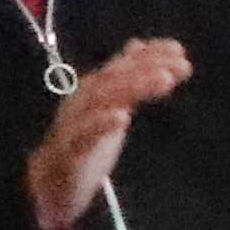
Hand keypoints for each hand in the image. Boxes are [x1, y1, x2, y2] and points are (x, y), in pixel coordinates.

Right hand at [27, 44, 190, 229]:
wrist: (49, 184)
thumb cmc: (84, 142)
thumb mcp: (109, 107)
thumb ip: (126, 79)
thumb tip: (139, 45)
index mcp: (94, 90)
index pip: (123, 65)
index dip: (149, 55)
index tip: (179, 50)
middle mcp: (83, 101)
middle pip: (115, 78)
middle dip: (148, 67)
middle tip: (181, 65)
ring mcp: (74, 125)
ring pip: (102, 100)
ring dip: (133, 86)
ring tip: (164, 80)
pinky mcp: (68, 153)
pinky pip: (83, 136)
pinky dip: (101, 125)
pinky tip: (122, 118)